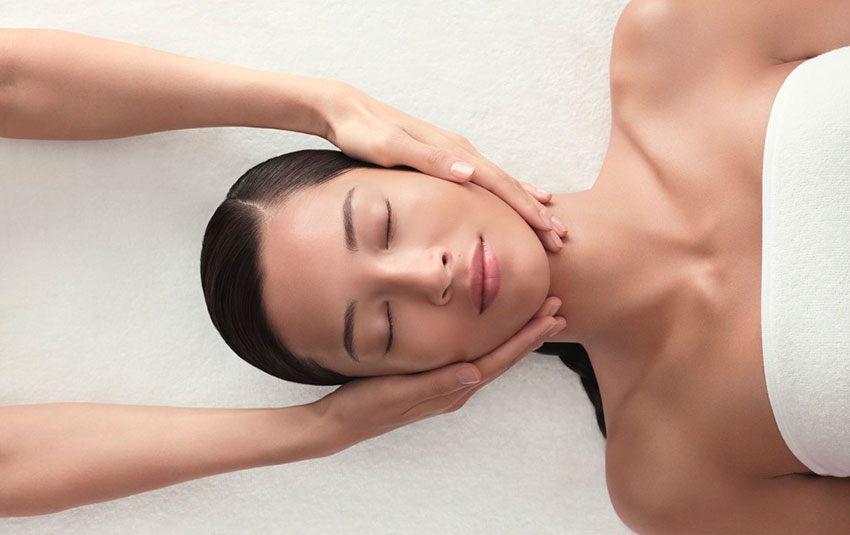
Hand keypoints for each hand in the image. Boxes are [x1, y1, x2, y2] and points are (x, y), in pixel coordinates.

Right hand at [312, 296, 566, 452]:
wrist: (342, 423)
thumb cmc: (367, 405)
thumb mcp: (398, 391)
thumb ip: (437, 383)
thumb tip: (476, 372)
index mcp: (451, 389)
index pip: (499, 360)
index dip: (527, 338)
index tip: (552, 316)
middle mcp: (456, 389)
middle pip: (504, 358)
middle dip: (532, 335)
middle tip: (559, 308)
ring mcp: (446, 387)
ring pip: (493, 359)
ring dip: (518, 338)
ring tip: (539, 318)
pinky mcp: (434, 382)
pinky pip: (475, 360)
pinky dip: (494, 344)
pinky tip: (495, 334)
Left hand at [320, 83, 567, 251]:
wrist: (348, 111)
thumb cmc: (364, 133)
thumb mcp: (391, 148)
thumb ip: (430, 160)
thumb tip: (470, 173)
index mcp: (453, 152)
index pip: (499, 184)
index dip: (526, 209)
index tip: (548, 230)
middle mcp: (460, 151)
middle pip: (508, 184)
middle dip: (536, 211)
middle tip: (561, 236)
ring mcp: (455, 153)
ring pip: (500, 181)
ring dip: (526, 202)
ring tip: (551, 219)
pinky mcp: (446, 158)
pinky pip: (485, 178)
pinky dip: (506, 191)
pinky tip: (515, 197)